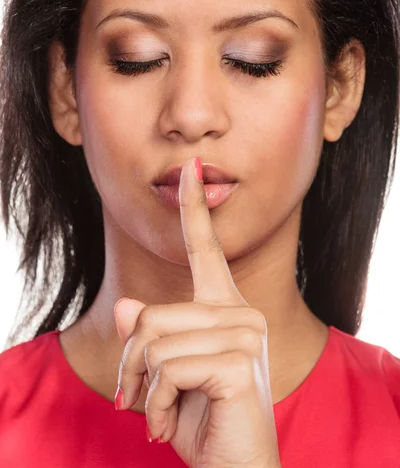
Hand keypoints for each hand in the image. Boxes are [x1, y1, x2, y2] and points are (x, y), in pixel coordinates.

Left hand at [114, 157, 281, 467]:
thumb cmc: (203, 418)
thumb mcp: (164, 375)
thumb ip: (148, 336)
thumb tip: (128, 307)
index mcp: (224, 307)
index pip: (207, 249)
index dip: (195, 208)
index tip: (192, 168)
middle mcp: (240, 312)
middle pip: (149, 315)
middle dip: (131, 366)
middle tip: (139, 400)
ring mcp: (243, 335)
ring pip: (152, 341)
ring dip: (143, 390)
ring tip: (161, 415)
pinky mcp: (238, 362)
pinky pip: (167, 368)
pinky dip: (156, 406)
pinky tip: (171, 425)